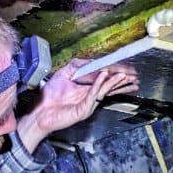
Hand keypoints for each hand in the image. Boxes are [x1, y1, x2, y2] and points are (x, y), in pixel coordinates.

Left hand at [17, 59, 138, 151]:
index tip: (124, 69)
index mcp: (86, 90)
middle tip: (132, 75)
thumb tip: (89, 60)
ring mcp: (87, 104)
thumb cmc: (49, 97)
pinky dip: (98, 84)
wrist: (40, 112)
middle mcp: (89, 97)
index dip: (114, 75)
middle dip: (120, 81)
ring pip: (103, 91)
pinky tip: (103, 76)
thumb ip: (76, 66)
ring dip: (113, 82)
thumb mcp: (63, 74)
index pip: (103, 81)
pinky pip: (93, 95)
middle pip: (108, 87)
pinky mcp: (83, 109)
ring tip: (123, 75)